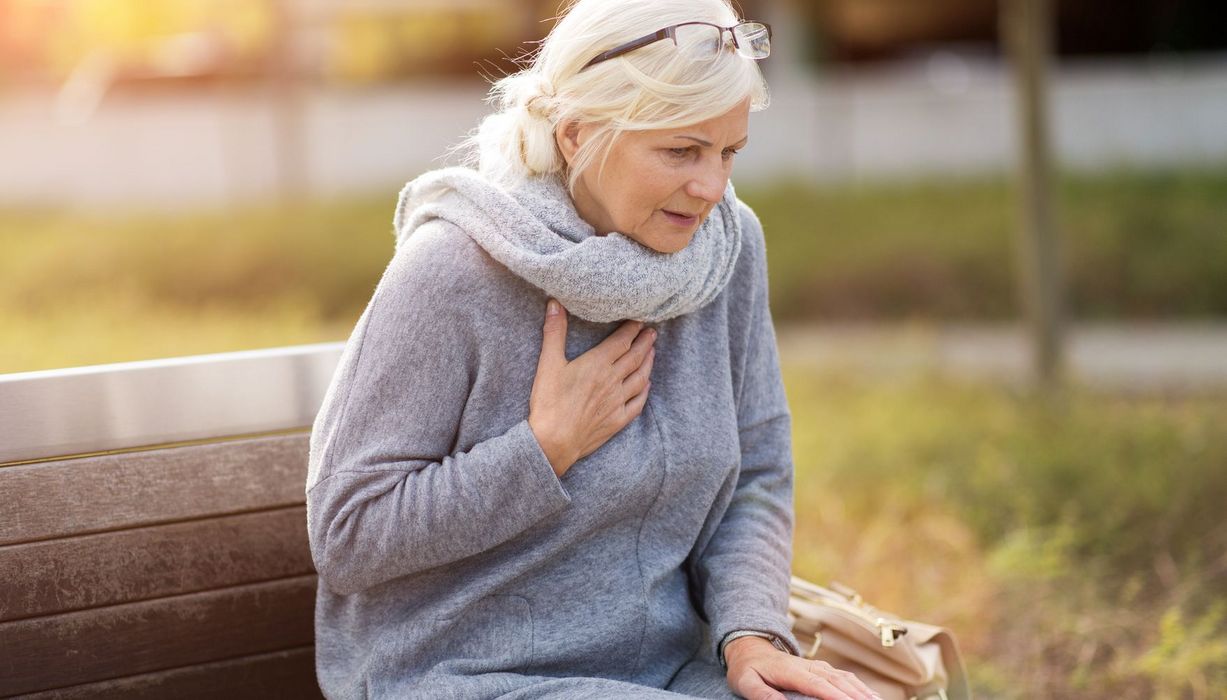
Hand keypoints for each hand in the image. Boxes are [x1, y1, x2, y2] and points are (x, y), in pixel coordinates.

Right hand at [528, 298, 655, 476]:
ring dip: (648, 363)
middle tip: (652, 332)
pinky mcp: (618, 420)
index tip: (639, 320)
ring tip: (652, 352)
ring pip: (640, 377)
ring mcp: (617, 401)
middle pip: (635, 357)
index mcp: (598, 364)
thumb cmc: (549, 402)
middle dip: (645, 342)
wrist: (554, 441)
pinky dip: (644, 391)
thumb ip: (554, 332)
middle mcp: (613, 380)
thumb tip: (555, 303)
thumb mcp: (548, 363)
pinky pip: (638, 403)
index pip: (621, 341)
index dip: (632, 329)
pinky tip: (646, 386)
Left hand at [725, 637, 880, 699]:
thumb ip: (762, 694)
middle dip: (855, 696)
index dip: (835, 696)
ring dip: (861, 691)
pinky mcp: (821, 669)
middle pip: (837, 682)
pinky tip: (870, 695)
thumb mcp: (746, 682)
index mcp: (792, 671)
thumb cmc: (748, 669)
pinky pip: (844, 677)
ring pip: (844, 678)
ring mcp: (817, 666)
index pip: (818, 685)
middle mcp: (809, 666)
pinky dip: (859, 686)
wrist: (750, 649)